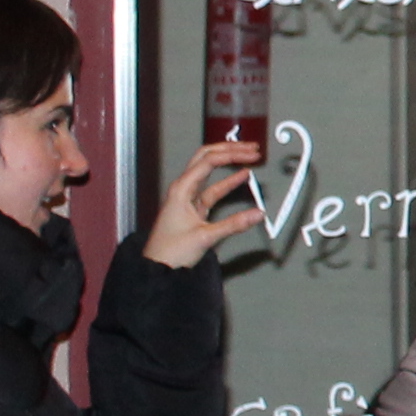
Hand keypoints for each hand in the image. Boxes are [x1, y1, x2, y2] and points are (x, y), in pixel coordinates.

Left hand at [140, 140, 268, 268]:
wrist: (157, 268)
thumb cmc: (170, 252)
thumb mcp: (204, 237)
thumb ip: (234, 224)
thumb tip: (258, 213)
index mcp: (181, 189)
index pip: (209, 161)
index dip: (232, 154)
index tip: (250, 153)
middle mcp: (184, 188)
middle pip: (206, 158)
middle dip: (229, 149)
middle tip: (250, 147)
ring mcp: (189, 197)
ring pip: (210, 171)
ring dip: (229, 162)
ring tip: (249, 156)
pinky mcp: (195, 207)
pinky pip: (214, 188)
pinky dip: (228, 181)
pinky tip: (242, 176)